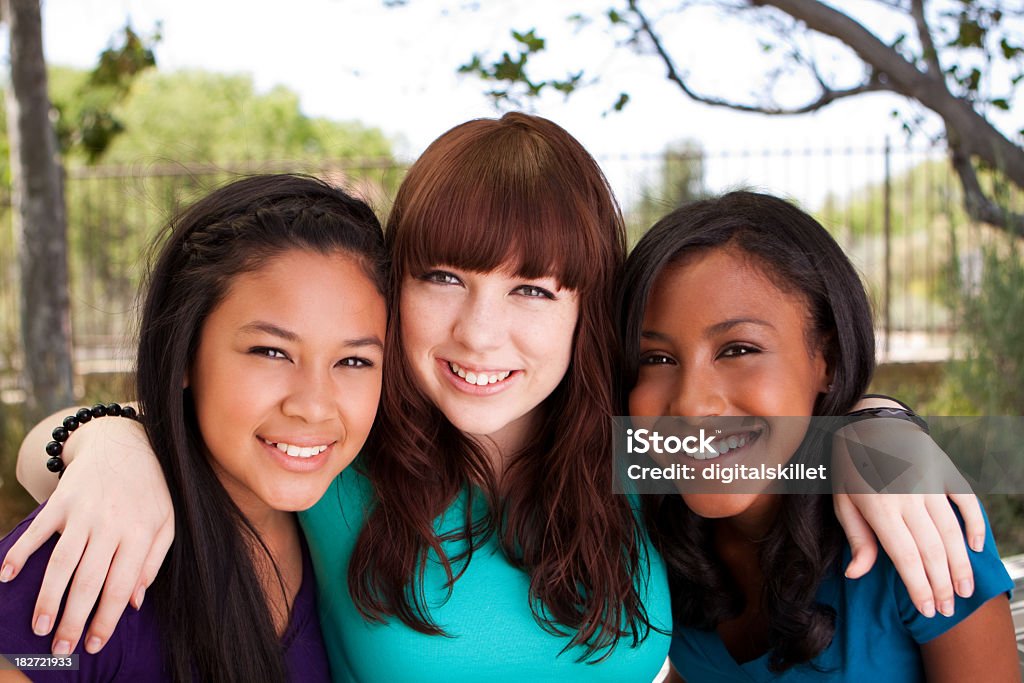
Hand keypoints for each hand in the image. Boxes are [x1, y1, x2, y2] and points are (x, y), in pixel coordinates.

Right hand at [0, 416, 172, 654]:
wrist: (126, 443)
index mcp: (140, 532)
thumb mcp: (166, 521)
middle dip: (73, 618)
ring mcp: (84, 511)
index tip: (93, 644)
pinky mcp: (62, 500)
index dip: (106, 619)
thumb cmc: (150, 490)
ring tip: (40, 626)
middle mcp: (112, 524)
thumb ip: (153, 561)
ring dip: (47, 597)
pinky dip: (20, 553)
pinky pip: (38, 530)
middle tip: (62, 647)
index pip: (121, 586)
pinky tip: (8, 577)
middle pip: (88, 580)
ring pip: (61, 562)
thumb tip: (136, 602)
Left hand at [832, 416, 982, 618]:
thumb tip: (856, 574)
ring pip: (952, 532)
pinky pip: (966, 501)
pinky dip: (974, 525)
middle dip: (941, 584)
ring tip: (963, 591)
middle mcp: (908, 497)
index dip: (918, 586)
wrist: (867, 419)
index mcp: (879, 507)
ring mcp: (929, 483)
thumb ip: (855, 538)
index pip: (905, 556)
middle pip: (932, 550)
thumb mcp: (841, 500)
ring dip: (960, 565)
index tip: (927, 609)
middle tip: (946, 610)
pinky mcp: (944, 472)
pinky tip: (975, 548)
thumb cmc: (849, 464)